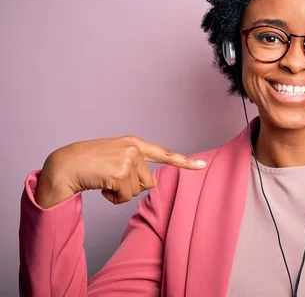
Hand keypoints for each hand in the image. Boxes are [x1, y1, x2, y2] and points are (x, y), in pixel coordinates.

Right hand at [35, 136, 205, 208]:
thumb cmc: (89, 163)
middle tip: (111, 179)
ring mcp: (127, 159)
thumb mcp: (115, 156)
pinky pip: (126, 197)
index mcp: (134, 143)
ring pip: (137, 191)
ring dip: (121, 193)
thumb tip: (150, 183)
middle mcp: (133, 148)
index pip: (163, 153)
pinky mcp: (119, 173)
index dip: (184, 162)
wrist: (65, 165)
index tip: (202, 166)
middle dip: (131, 187)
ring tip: (104, 181)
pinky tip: (100, 186)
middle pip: (149, 182)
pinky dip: (113, 198)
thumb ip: (134, 164)